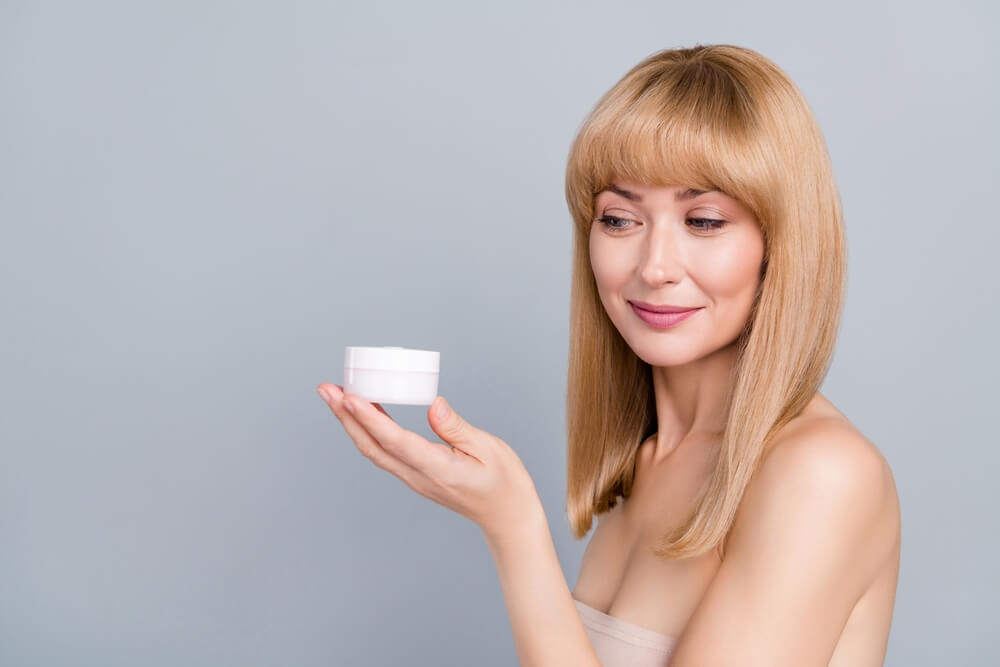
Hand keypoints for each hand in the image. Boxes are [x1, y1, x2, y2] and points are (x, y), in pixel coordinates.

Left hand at [316, 383, 542, 540]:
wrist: (507, 515)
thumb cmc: (504, 482)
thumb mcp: (489, 449)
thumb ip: (458, 428)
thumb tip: (433, 405)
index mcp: (438, 470)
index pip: (396, 441)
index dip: (369, 418)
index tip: (350, 396)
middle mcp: (419, 477)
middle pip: (372, 446)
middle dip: (345, 416)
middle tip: (326, 388)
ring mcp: (414, 479)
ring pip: (374, 450)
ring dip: (351, 423)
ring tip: (335, 395)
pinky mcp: (415, 475)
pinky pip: (384, 452)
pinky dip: (367, 430)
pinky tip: (362, 412)